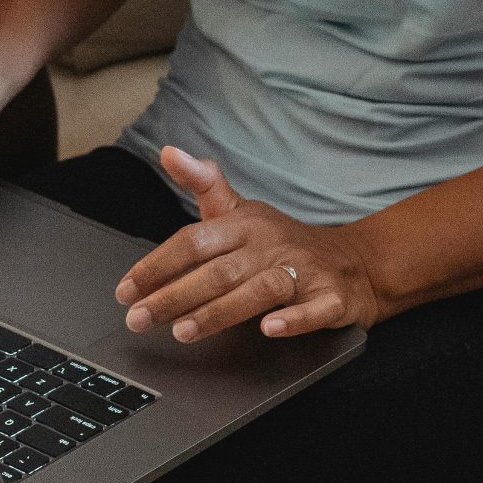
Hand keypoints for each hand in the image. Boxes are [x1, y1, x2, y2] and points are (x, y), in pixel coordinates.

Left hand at [115, 147, 382, 341]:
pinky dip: (294, 319)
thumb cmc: (283, 240)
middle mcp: (270, 245)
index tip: (126, 289)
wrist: (356, 260)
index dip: (157, 264)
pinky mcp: (332, 297)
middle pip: (218, 270)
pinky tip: (270, 328)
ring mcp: (303, 271)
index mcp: (244, 224)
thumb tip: (167, 151)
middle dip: (175, 296)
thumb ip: (203, 183)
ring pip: (259, 290)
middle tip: (139, 319)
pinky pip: (314, 310)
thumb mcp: (241, 209)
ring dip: (221, 311)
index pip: (193, 241)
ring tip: (185, 330)